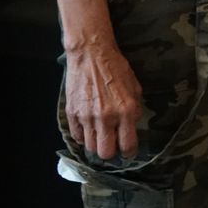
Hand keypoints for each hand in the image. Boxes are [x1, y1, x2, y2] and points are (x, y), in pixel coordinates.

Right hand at [63, 38, 143, 159]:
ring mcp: (87, 116)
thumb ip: (135, 110)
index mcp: (126, 111)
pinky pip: (76, 136)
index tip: (128, 151)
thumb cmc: (115, 68)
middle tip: (112, 144)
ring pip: (90, 147)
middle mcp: (106, 117)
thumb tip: (132, 127)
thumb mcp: (135, 87)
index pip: (128, 145)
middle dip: (110, 152)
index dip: (129, 152)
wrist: (91, 54)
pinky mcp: (72, 113)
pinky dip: (83, 135)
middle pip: (105, 153)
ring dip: (96, 144)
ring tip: (100, 134)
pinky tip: (88, 127)